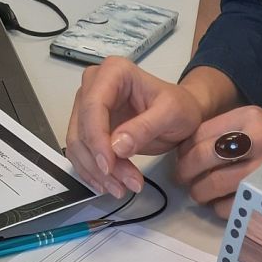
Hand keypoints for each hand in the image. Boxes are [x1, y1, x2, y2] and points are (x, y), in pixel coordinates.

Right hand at [65, 57, 211, 197]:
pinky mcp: (89, 127)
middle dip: (100, 161)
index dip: (97, 139)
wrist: (183, 113)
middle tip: (125, 185)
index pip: (93, 106)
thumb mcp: (172, 114)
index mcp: (114, 72)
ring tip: (121, 189)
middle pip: (82, 128)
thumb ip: (145, 128)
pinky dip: (93, 172)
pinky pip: (82, 152)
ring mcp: (88, 106)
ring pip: (78, 144)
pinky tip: (109, 185)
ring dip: (96, 172)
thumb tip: (117, 147)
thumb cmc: (180, 107)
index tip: (109, 166)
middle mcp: (94, 85)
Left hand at [174, 105, 261, 218]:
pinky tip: (222, 202)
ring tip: (201, 193)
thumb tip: (185, 152)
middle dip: (185, 172)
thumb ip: (223, 131)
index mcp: (250, 118)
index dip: (184, 150)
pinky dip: (219, 208)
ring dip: (199, 193)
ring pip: (212, 185)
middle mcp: (257, 140)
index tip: (182, 159)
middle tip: (183, 179)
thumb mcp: (256, 123)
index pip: (200, 133)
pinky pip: (229, 206)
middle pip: (202, 157)